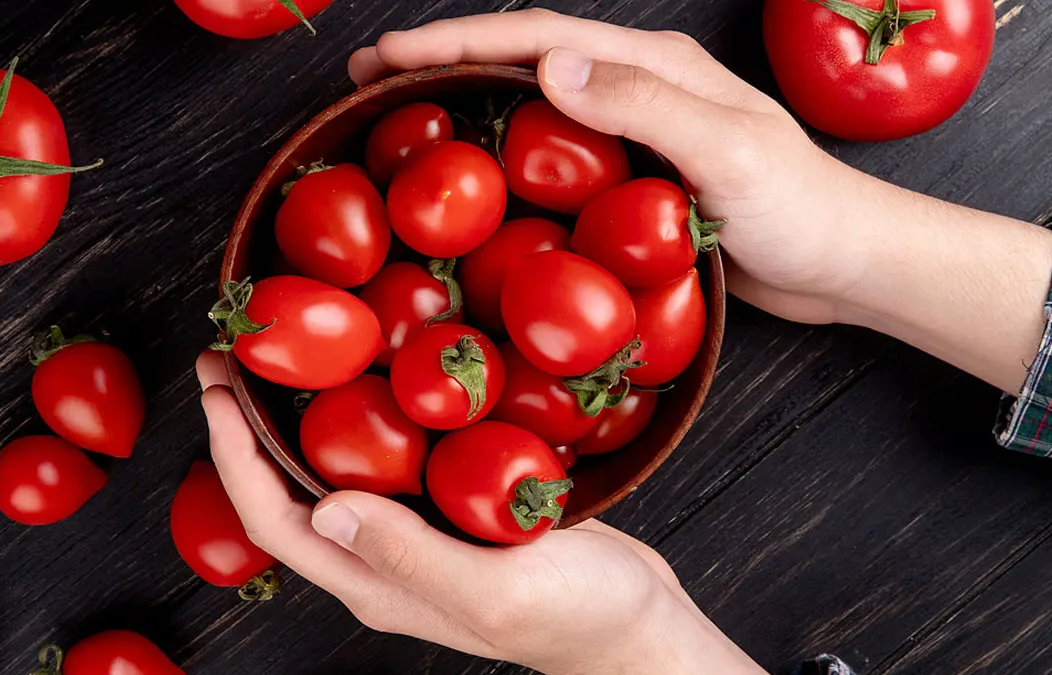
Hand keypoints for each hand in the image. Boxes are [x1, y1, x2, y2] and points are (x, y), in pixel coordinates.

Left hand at [196, 351, 764, 674]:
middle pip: (291, 487)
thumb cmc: (573, 616)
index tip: (216, 391)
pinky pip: (393, 452)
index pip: (274, 520)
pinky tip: (379, 366)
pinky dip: (370, 408)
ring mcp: (417, 528)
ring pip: (338, 465)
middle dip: (251, 423)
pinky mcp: (455, 504)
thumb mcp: (491, 588)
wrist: (635, 621)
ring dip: (302, 410)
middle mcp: (382, 554)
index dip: (235, 457)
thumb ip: (408, 552)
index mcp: (374, 581)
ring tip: (287, 351)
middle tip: (233, 355)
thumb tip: (322, 509)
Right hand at [349, 9, 878, 324]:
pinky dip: (502, 163)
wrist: (843, 262)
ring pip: (530, 112)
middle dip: (445, 64)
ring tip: (402, 125)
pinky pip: (553, 163)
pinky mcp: (631, 183)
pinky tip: (471, 187)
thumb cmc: (800, 209)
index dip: (459, 41)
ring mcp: (633, 136)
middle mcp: (637, 90)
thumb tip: (549, 69)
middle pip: (523, 64)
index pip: (540, 40)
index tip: (389, 54)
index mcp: (654, 68)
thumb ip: (644, 106)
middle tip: (372, 82)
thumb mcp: (728, 153)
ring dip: (465, 111)